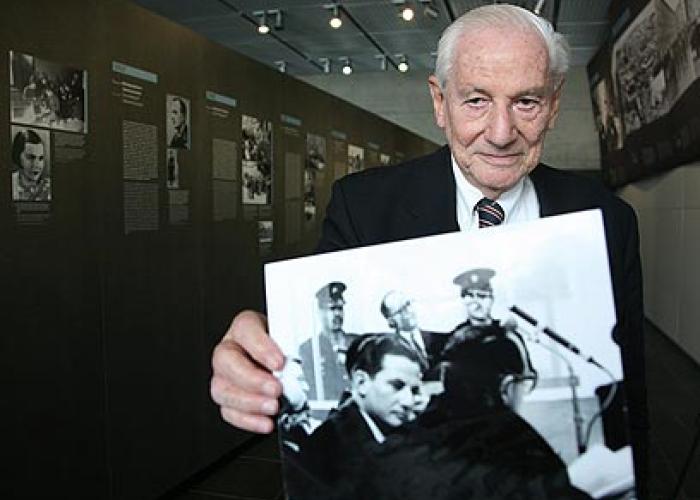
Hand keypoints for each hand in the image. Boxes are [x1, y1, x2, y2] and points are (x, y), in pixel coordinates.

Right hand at [210, 310, 284, 432]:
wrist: (284, 359)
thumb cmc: (286, 345)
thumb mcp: (292, 337)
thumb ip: (296, 344)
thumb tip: (311, 354)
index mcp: (246, 327)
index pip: (245, 329)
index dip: (261, 347)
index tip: (279, 362)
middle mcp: (231, 348)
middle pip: (225, 360)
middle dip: (252, 379)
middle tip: (276, 388)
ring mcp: (226, 374)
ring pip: (221, 388)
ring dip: (248, 402)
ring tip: (273, 406)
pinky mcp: (228, 397)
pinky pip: (228, 411)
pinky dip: (248, 420)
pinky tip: (265, 421)